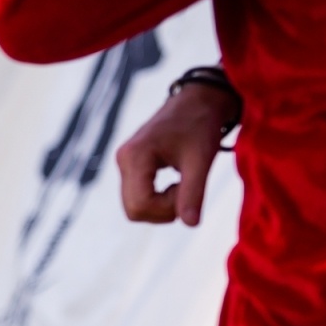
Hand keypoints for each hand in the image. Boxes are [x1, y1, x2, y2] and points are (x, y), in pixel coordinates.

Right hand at [114, 81, 236, 226]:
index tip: (188, 190)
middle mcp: (123, 160)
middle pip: (134, 210)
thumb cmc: (201, 124)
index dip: (167, 210)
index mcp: (135, 156)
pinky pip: (138, 196)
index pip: (139, 206)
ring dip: (162, 205)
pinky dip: (158, 198)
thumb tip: (191, 225)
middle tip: (186, 190)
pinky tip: (175, 182)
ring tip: (182, 183)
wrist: (198, 100)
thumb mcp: (201, 160)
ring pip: (135, 206)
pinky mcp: (130, 166)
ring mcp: (124, 163)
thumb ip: (194, 193)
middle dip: (163, 210)